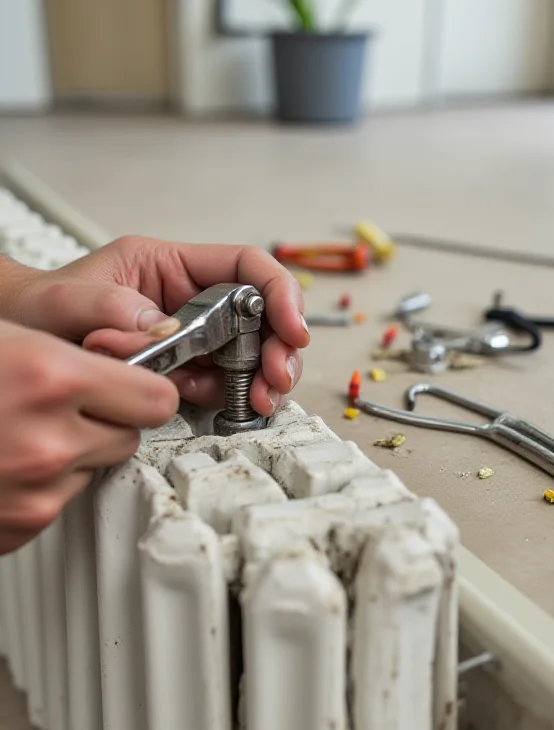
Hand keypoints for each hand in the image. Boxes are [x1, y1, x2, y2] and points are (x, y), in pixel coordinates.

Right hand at [0, 319, 178, 553]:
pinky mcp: (17, 528)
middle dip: (108, 418)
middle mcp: (47, 444)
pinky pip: (58, 502)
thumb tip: (123, 365)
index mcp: (48, 379)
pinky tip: (2, 460)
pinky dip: (42, 484)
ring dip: (72, 452)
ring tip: (16, 429)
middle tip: (63, 402)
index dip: (145, 386)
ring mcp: (32, 494)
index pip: (156, 397)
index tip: (135, 381)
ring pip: (93, 470)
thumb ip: (70, 351)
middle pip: (131, 436)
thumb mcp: (4, 336)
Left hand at [10, 238, 308, 414]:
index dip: (278, 292)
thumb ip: (110, 307)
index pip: (243, 266)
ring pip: (250, 351)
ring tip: (263, 397)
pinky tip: (236, 403)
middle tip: (277, 375)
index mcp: (170, 266)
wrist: (18, 341)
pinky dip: (238, 395)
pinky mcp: (185, 370)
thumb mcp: (66, 299)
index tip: (291, 326)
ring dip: (265, 374)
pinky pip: (224, 382)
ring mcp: (191, 338)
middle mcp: (188, 300)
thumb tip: (163, 328)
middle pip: (259, 313)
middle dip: (278, 344)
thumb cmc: (40, 306)